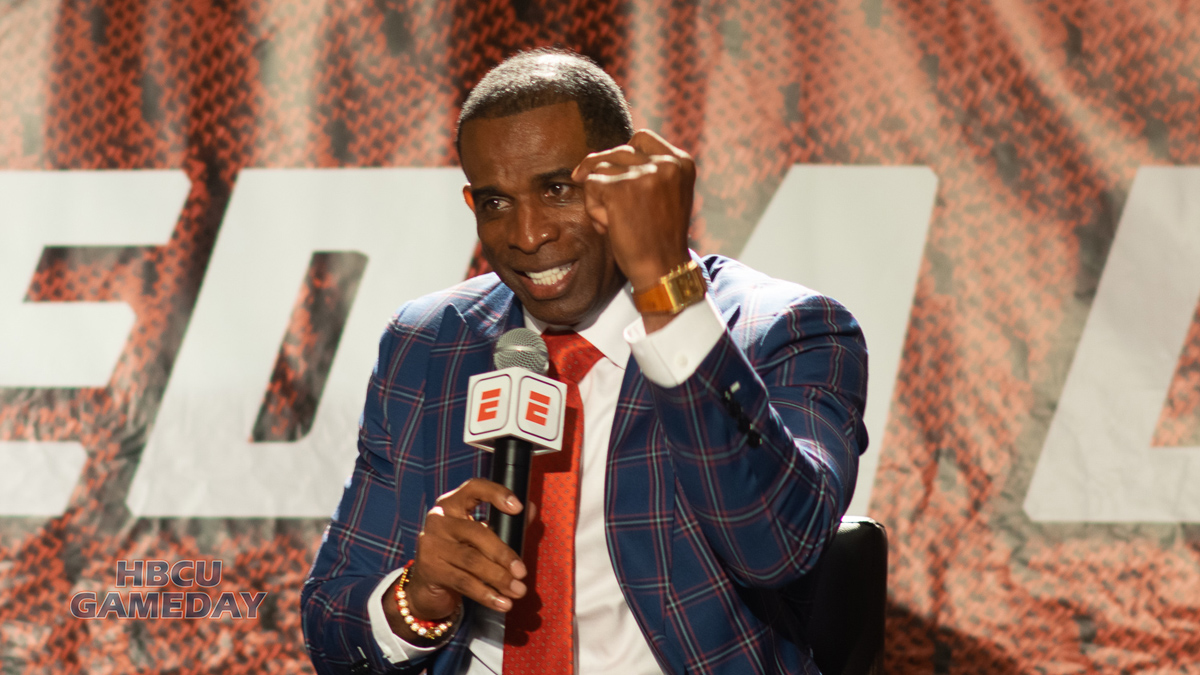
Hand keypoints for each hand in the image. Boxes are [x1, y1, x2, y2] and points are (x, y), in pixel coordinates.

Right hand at [383, 479, 530, 640]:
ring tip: (518, 591)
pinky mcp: (430, 569)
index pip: (474, 488)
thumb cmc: (460, 554)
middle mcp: (438, 519)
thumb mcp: (480, 535)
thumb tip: (531, 510)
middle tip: (522, 572)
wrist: (427, 587)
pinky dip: (487, 594)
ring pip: (471, 560)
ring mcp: (431, 544)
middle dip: (503, 554)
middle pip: (476, 532)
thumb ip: (505, 523)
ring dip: (499, 578)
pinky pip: (464, 582)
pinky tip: (503, 603)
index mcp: (452, 504)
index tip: (518, 508)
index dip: (496, 494)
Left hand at [571, 129, 695, 293]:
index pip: (642, 138)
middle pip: (616, 151)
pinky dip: (593, 208)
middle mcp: (666, 163)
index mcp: (682, 162)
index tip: (613, 174)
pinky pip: (590, 185)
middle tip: (607, 205)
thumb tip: (597, 158)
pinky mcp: (620, 187)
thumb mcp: (664, 196)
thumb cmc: (657, 238)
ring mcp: (643, 173)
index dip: (622, 155)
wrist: (662, 270)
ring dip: (599, 196)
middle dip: (604, 175)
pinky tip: (610, 226)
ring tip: (614, 221)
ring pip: (600, 168)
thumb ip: (647, 173)